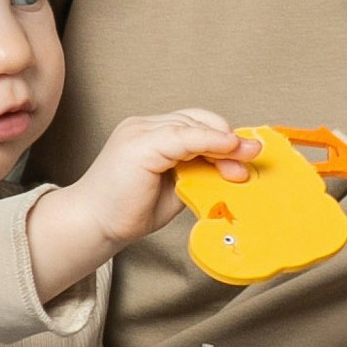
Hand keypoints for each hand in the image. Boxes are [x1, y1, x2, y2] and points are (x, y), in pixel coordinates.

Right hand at [27, 109, 254, 299]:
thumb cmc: (131, 210)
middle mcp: (144, 126)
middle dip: (227, 140)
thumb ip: (199, 172)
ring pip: (192, 126)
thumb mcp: (177, 187)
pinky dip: (209, 141)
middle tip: (251, 158)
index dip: (223, 137)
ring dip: (222, 144)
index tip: (248, 153)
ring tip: (242, 164)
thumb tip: (233, 167)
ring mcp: (140, 131)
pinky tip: (228, 150)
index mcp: (151, 133)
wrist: (96, 225)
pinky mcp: (140, 143)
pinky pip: (183, 136)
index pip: (195, 124)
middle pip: (197, 120)